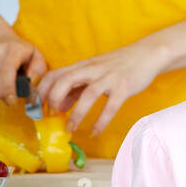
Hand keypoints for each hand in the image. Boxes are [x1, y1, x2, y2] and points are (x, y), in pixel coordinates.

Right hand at [0, 34, 47, 104]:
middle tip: (13, 96)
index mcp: (13, 49)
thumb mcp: (36, 57)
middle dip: (6, 96)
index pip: (6, 71)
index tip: (14, 101)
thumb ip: (38, 70)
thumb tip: (31, 82)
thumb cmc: (19, 51)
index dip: (9, 89)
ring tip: (6, 86)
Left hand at [35, 40, 165, 137]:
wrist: (146, 54)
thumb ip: (76, 87)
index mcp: (82, 65)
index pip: (54, 74)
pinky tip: (95, 132)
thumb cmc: (117, 65)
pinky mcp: (124, 87)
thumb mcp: (93, 72)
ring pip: (88, 94)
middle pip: (66, 80)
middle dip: (54, 99)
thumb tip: (59, 106)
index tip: (38, 107)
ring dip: (76, 114)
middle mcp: (93, 69)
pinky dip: (101, 121)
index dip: (43, 91)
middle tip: (51, 116)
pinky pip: (110, 107)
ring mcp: (109, 77)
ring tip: (70, 128)